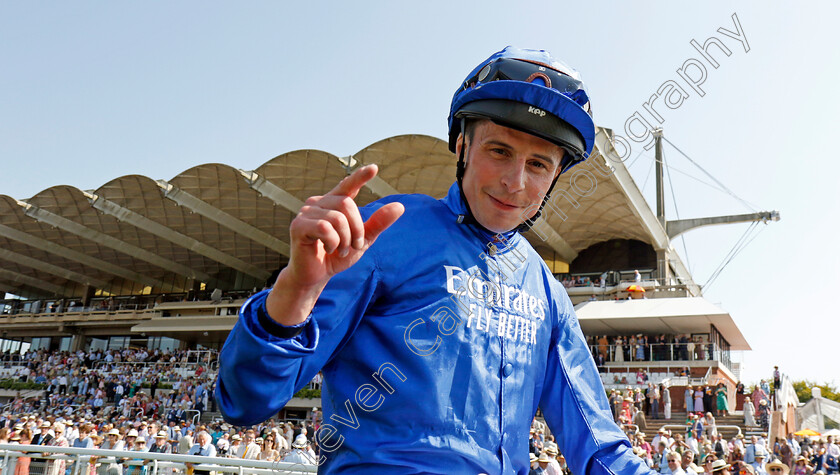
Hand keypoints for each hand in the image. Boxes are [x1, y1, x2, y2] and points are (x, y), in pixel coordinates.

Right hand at [266, 164, 403, 324]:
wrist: (316, 276)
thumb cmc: (337, 255)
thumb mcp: (363, 240)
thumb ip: (378, 223)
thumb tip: (400, 206)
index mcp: (334, 203)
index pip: (348, 185)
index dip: (360, 176)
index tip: (374, 168)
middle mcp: (319, 203)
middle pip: (347, 204)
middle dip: (356, 229)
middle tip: (353, 246)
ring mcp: (306, 213)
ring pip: (337, 218)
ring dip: (345, 240)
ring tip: (340, 250)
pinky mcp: (298, 226)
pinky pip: (325, 228)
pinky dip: (333, 242)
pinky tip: (329, 249)